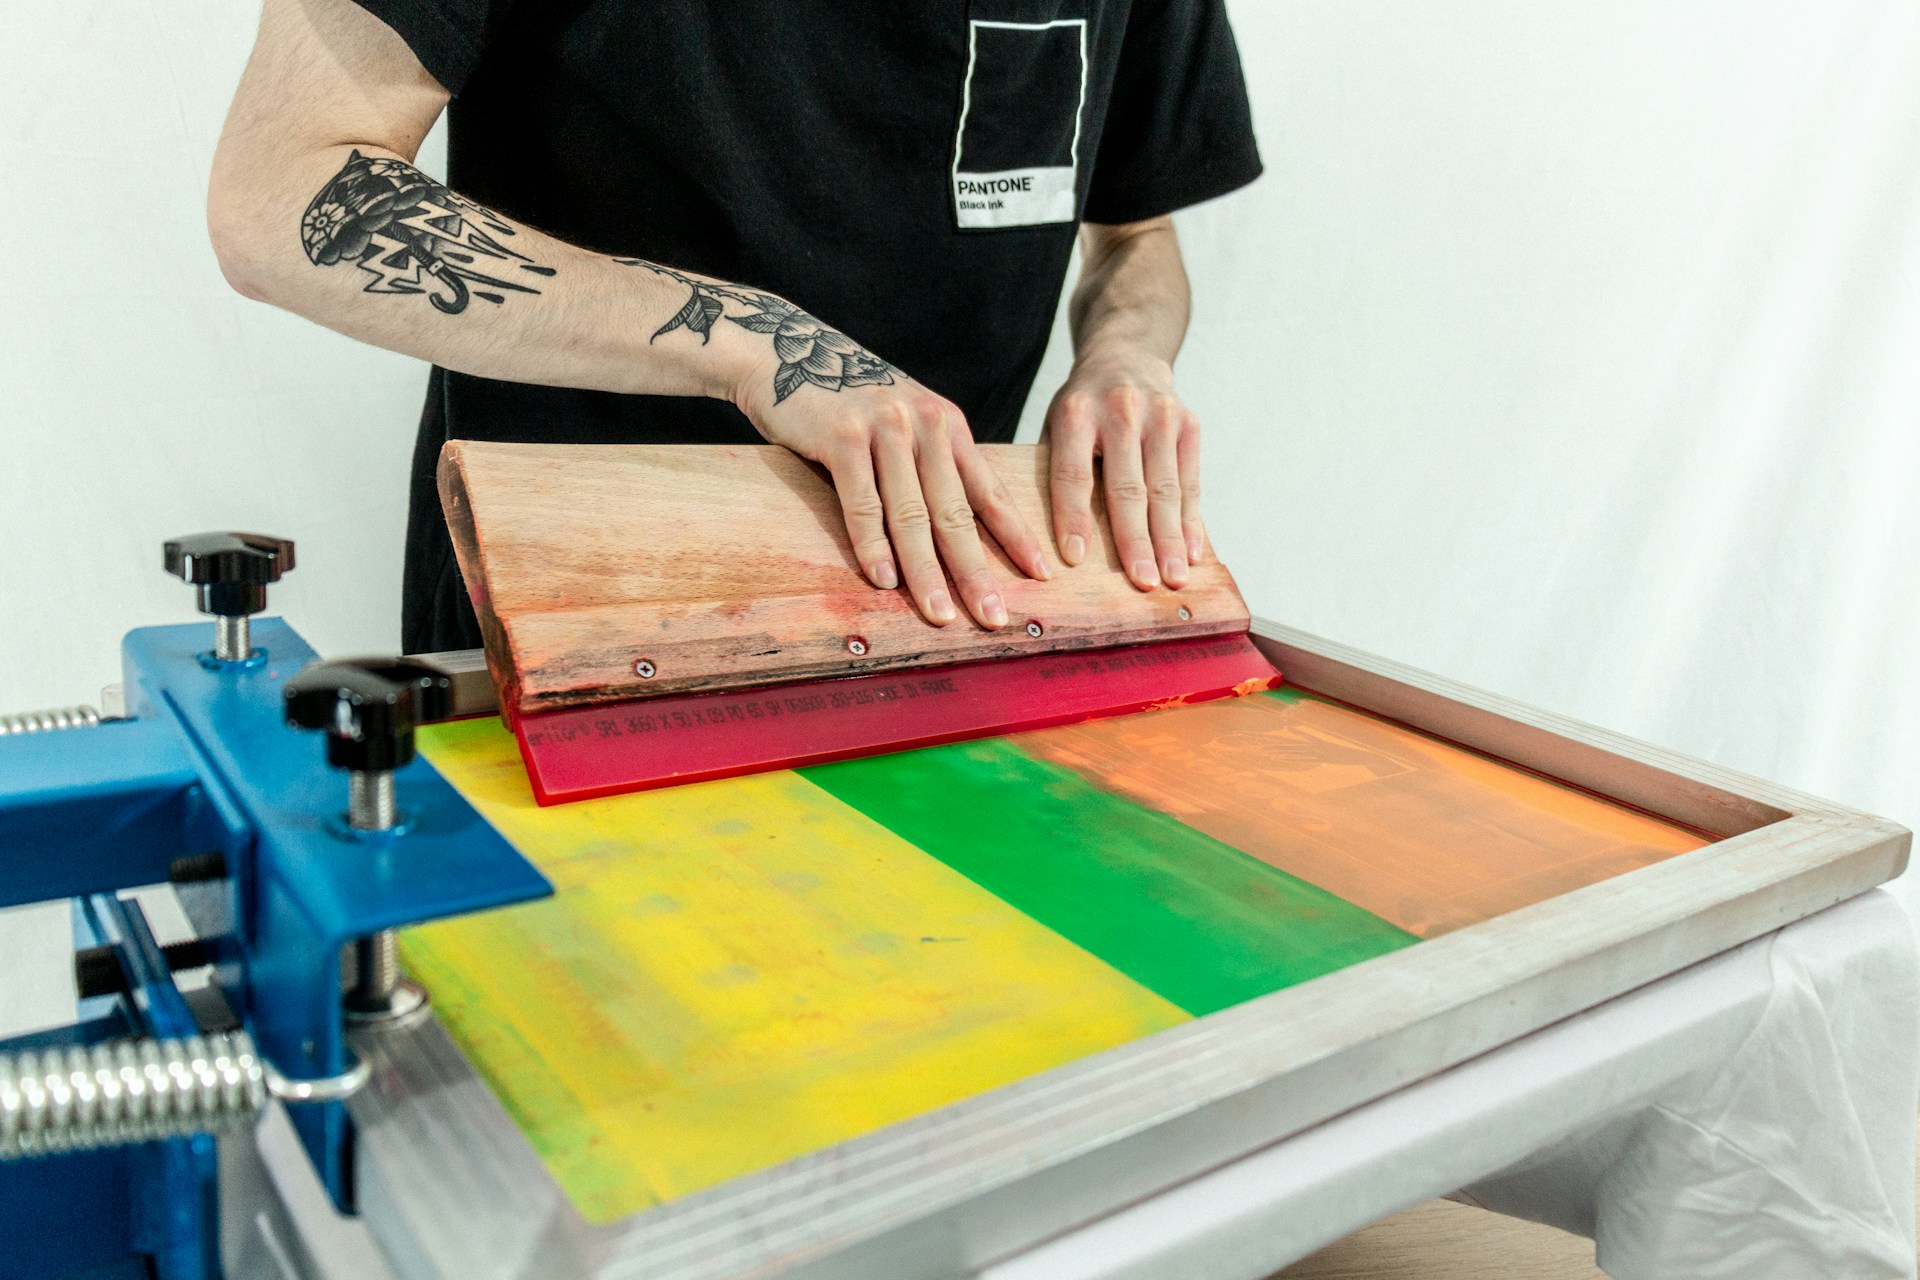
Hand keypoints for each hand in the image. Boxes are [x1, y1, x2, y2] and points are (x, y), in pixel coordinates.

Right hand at [731, 315, 1049, 628]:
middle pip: (956, 513)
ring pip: (912, 515)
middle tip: (994, 617)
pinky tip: (883, 581)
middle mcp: (925, 424)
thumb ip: (933, 465)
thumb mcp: (906, 422)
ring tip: (940, 615)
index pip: (990, 491)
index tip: (1041, 575)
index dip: (1016, 536)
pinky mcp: (842, 436)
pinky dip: (872, 546)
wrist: (789, 352)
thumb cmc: (850, 402)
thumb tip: (960, 533)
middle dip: (976, 571)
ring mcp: (885, 428)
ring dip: (927, 573)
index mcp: (948, 425)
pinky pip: (862, 503)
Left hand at [1044, 351, 1202, 590]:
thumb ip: (1056, 469)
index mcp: (1075, 412)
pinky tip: (1191, 553)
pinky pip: (1190, 482)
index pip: (1073, 473)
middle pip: (1127, 487)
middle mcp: (1120, 411)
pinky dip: (1190, 521)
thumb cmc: (1084, 406)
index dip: (1073, 517)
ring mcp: (1161, 415)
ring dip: (1169, 540)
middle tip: (1142, 583)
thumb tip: (1050, 542)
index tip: (1075, 559)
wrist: (1127, 355)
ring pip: (1165, 489)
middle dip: (1135, 540)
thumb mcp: (1058, 424)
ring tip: (1172, 579)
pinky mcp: (1189, 424)